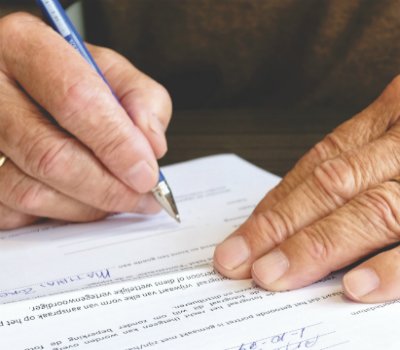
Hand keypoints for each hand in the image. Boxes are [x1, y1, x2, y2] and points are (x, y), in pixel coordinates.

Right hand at [0, 13, 171, 228]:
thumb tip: (152, 147)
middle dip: (108, 187)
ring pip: (32, 192)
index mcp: (25, 45)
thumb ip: (141, 99)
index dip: (117, 143)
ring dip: (87, 206)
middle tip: (141, 196)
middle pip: (50, 155)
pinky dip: (59, 214)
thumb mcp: (110, 70)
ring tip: (117, 198)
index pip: (75, 99)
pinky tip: (80, 198)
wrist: (24, 86)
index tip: (147, 172)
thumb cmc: (68, 79)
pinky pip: (17, 212)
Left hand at [214, 75, 399, 302]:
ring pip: (374, 211)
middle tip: (239, 264)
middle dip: (282, 229)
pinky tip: (356, 287)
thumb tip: (290, 217)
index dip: (275, 206)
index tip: (239, 241)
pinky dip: (396, 267)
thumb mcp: (397, 137)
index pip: (316, 167)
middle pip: (333, 186)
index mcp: (390, 118)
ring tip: (275, 277)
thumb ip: (355, 168)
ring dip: (319, 249)